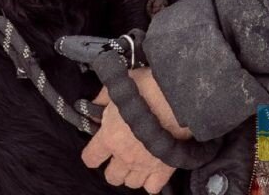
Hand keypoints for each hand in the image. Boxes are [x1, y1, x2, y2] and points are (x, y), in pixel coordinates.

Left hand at [81, 68, 191, 190]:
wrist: (178, 97)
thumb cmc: (147, 87)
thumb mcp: (119, 85)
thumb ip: (103, 98)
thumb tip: (93, 106)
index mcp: (109, 137)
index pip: (90, 158)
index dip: (92, 153)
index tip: (98, 146)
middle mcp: (124, 156)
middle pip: (111, 177)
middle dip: (113, 166)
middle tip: (120, 151)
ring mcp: (144, 166)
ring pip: (131, 184)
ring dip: (131, 173)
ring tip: (137, 159)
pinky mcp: (164, 170)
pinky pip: (152, 188)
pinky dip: (150, 181)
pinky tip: (152, 168)